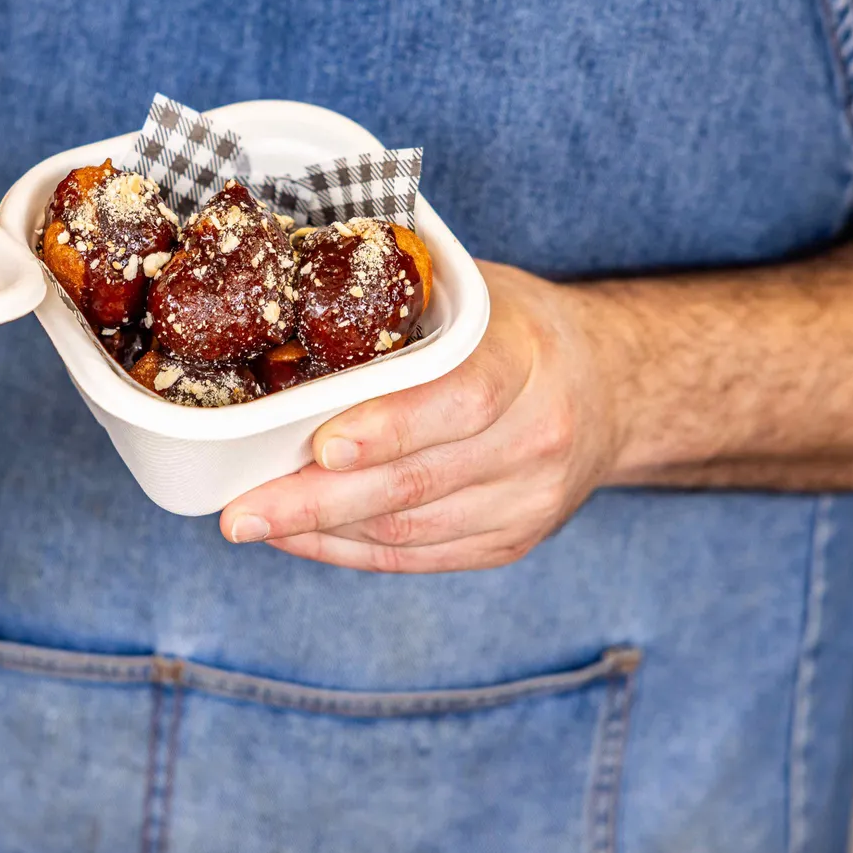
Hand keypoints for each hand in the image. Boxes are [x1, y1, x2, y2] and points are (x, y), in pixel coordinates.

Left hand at [218, 262, 626, 571]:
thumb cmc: (517, 330)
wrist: (609, 388)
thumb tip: (281, 314)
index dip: (390, 427)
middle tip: (242, 511)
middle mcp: (538, 436)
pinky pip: (417, 558)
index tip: (322, 447)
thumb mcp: (476, 294)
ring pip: (410, 530)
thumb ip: (400, 310)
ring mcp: (529, 499)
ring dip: (321, 531)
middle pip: (420, 480)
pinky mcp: (511, 542)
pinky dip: (348, 552)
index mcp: (527, 358)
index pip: (461, 399)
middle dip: (318, 501)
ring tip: (253, 520)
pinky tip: (299, 536)